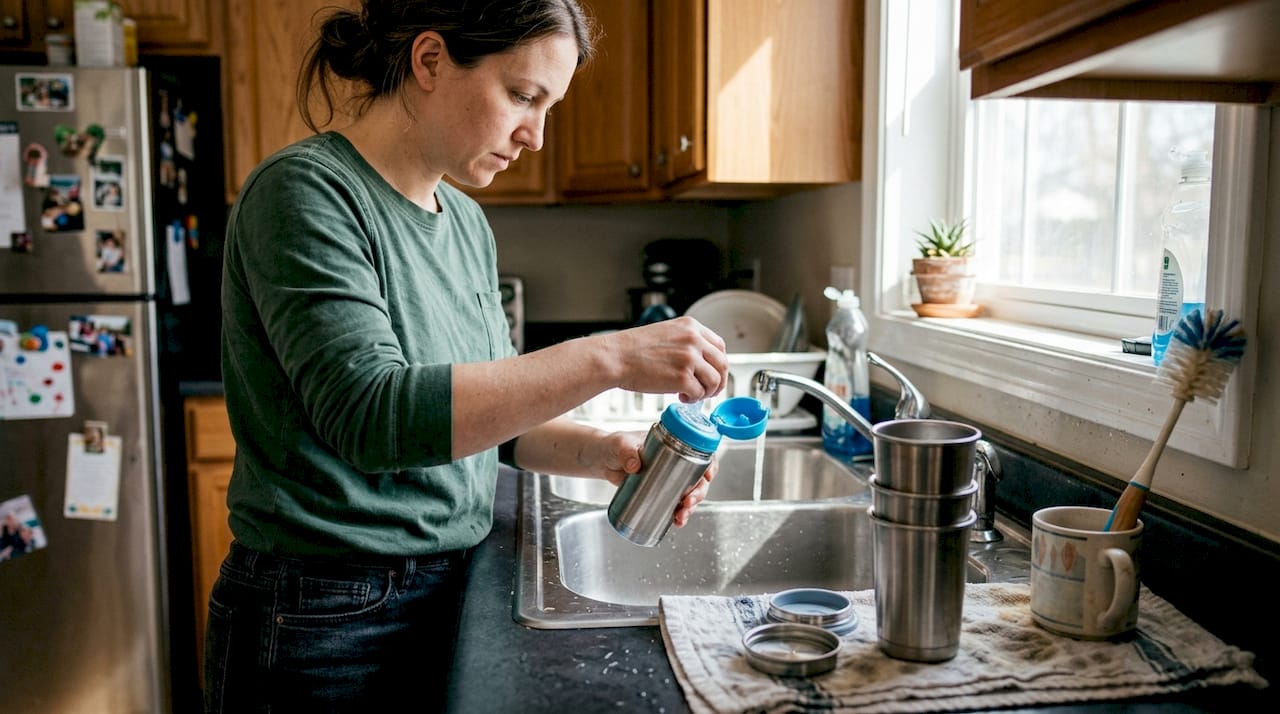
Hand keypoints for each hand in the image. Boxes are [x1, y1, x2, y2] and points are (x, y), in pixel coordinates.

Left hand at [591, 430, 716, 527]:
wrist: (602, 460)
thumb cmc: (614, 446)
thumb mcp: (620, 445)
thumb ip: (627, 452)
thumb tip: (634, 465)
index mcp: (672, 445)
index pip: (699, 452)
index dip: (710, 464)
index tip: (708, 476)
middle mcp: (675, 462)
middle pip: (698, 478)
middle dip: (698, 493)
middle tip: (687, 502)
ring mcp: (669, 478)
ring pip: (689, 494)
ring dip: (690, 508)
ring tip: (680, 517)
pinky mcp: (660, 492)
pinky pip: (675, 504)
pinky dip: (679, 514)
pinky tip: (676, 522)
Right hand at [607, 317, 727, 402]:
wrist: (615, 357)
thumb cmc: (633, 349)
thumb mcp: (666, 333)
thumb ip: (687, 342)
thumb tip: (703, 362)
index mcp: (691, 326)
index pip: (720, 346)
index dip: (718, 364)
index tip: (713, 373)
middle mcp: (693, 340)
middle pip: (722, 364)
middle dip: (718, 381)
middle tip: (708, 390)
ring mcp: (689, 359)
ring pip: (714, 381)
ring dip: (706, 392)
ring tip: (690, 394)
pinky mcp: (682, 378)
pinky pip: (699, 393)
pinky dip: (693, 398)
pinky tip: (681, 397)